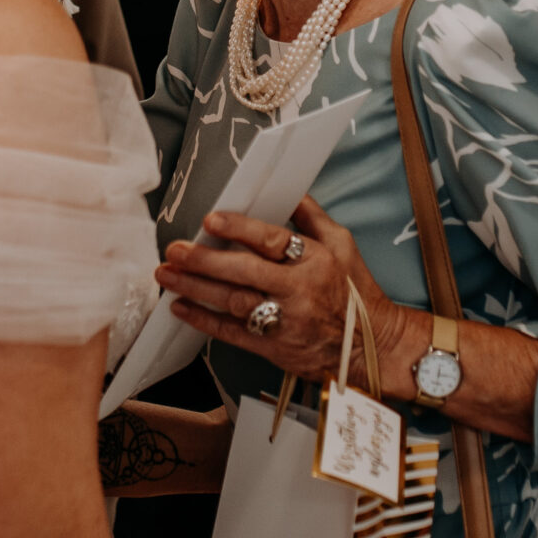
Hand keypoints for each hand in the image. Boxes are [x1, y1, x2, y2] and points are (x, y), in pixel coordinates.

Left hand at [156, 199, 415, 392]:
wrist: (369, 348)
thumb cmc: (355, 291)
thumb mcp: (343, 244)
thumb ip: (312, 216)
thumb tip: (288, 189)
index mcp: (315, 261)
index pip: (273, 241)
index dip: (240, 228)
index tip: (211, 219)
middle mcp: (298, 291)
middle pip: (245, 272)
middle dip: (206, 260)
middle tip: (175, 250)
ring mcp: (285, 322)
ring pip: (234, 302)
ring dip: (196, 288)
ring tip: (167, 274)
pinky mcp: (274, 347)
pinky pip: (233, 334)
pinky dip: (204, 320)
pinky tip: (180, 307)